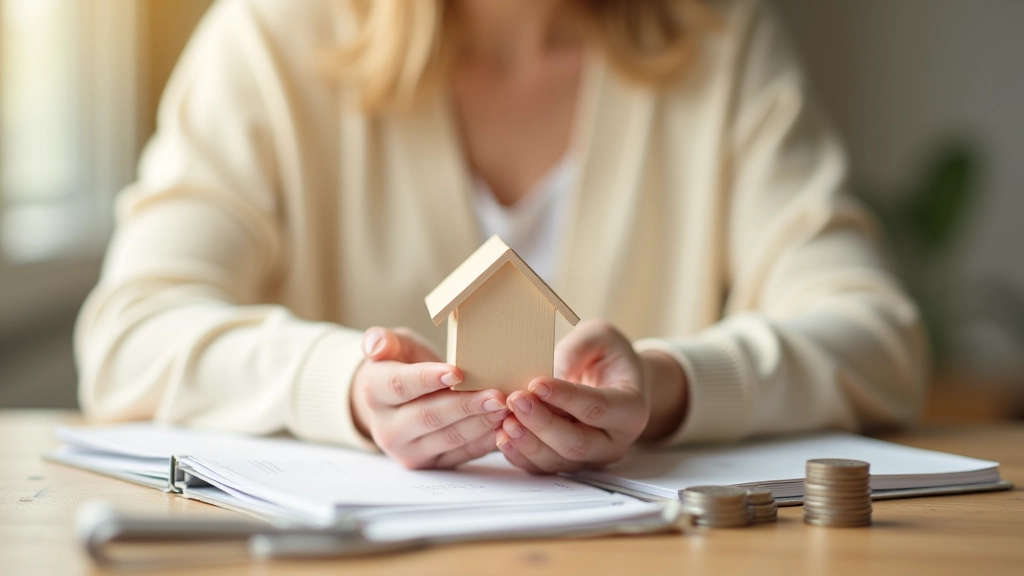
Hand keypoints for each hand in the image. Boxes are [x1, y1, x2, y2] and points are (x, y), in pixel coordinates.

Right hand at [351, 327, 508, 468]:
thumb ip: (385, 341)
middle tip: (496, 395)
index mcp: (374, 393)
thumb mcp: (394, 347)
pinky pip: (461, 454)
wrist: (400, 403)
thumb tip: (376, 347)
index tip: (457, 372)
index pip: (399, 386)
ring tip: (504, 409)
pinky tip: (503, 427)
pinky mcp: (431, 464)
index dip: (427, 379)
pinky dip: (484, 441)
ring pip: (447, 438)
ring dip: (479, 424)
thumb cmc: (403, 367)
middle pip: (427, 416)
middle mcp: (386, 427)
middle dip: (464, 406)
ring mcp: (408, 450)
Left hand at [496, 320, 650, 473]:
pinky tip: (502, 437)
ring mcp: (591, 458)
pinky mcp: (568, 463)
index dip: (566, 397)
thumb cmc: (609, 358)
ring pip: (557, 460)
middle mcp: (614, 441)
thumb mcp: (602, 338)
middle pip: (577, 443)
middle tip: (516, 401)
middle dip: (543, 423)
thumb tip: (550, 370)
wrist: (615, 383)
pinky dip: (520, 454)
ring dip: (528, 443)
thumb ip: (578, 349)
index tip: (537, 383)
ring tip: (504, 420)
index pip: (597, 407)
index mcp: (630, 409)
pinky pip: (543, 467)